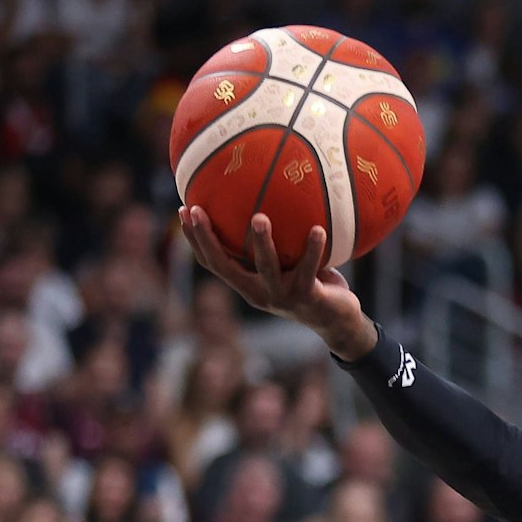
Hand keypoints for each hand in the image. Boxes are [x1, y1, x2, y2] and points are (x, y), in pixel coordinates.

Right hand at [179, 207, 377, 360]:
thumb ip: (272, 245)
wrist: (338, 322)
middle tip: (198, 210)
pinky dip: (313, 248)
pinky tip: (318, 228)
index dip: (194, 239)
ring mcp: (282, 297)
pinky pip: (309, 269)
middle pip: (224, 266)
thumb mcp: (286, 265)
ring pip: (266, 268)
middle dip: (207, 238)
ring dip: (261, 242)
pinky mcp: (308, 297)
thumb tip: (261, 199)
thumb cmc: (310, 285)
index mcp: (247, 284)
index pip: (211, 262)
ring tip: (259, 217)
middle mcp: (258, 293)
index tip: (184, 209)